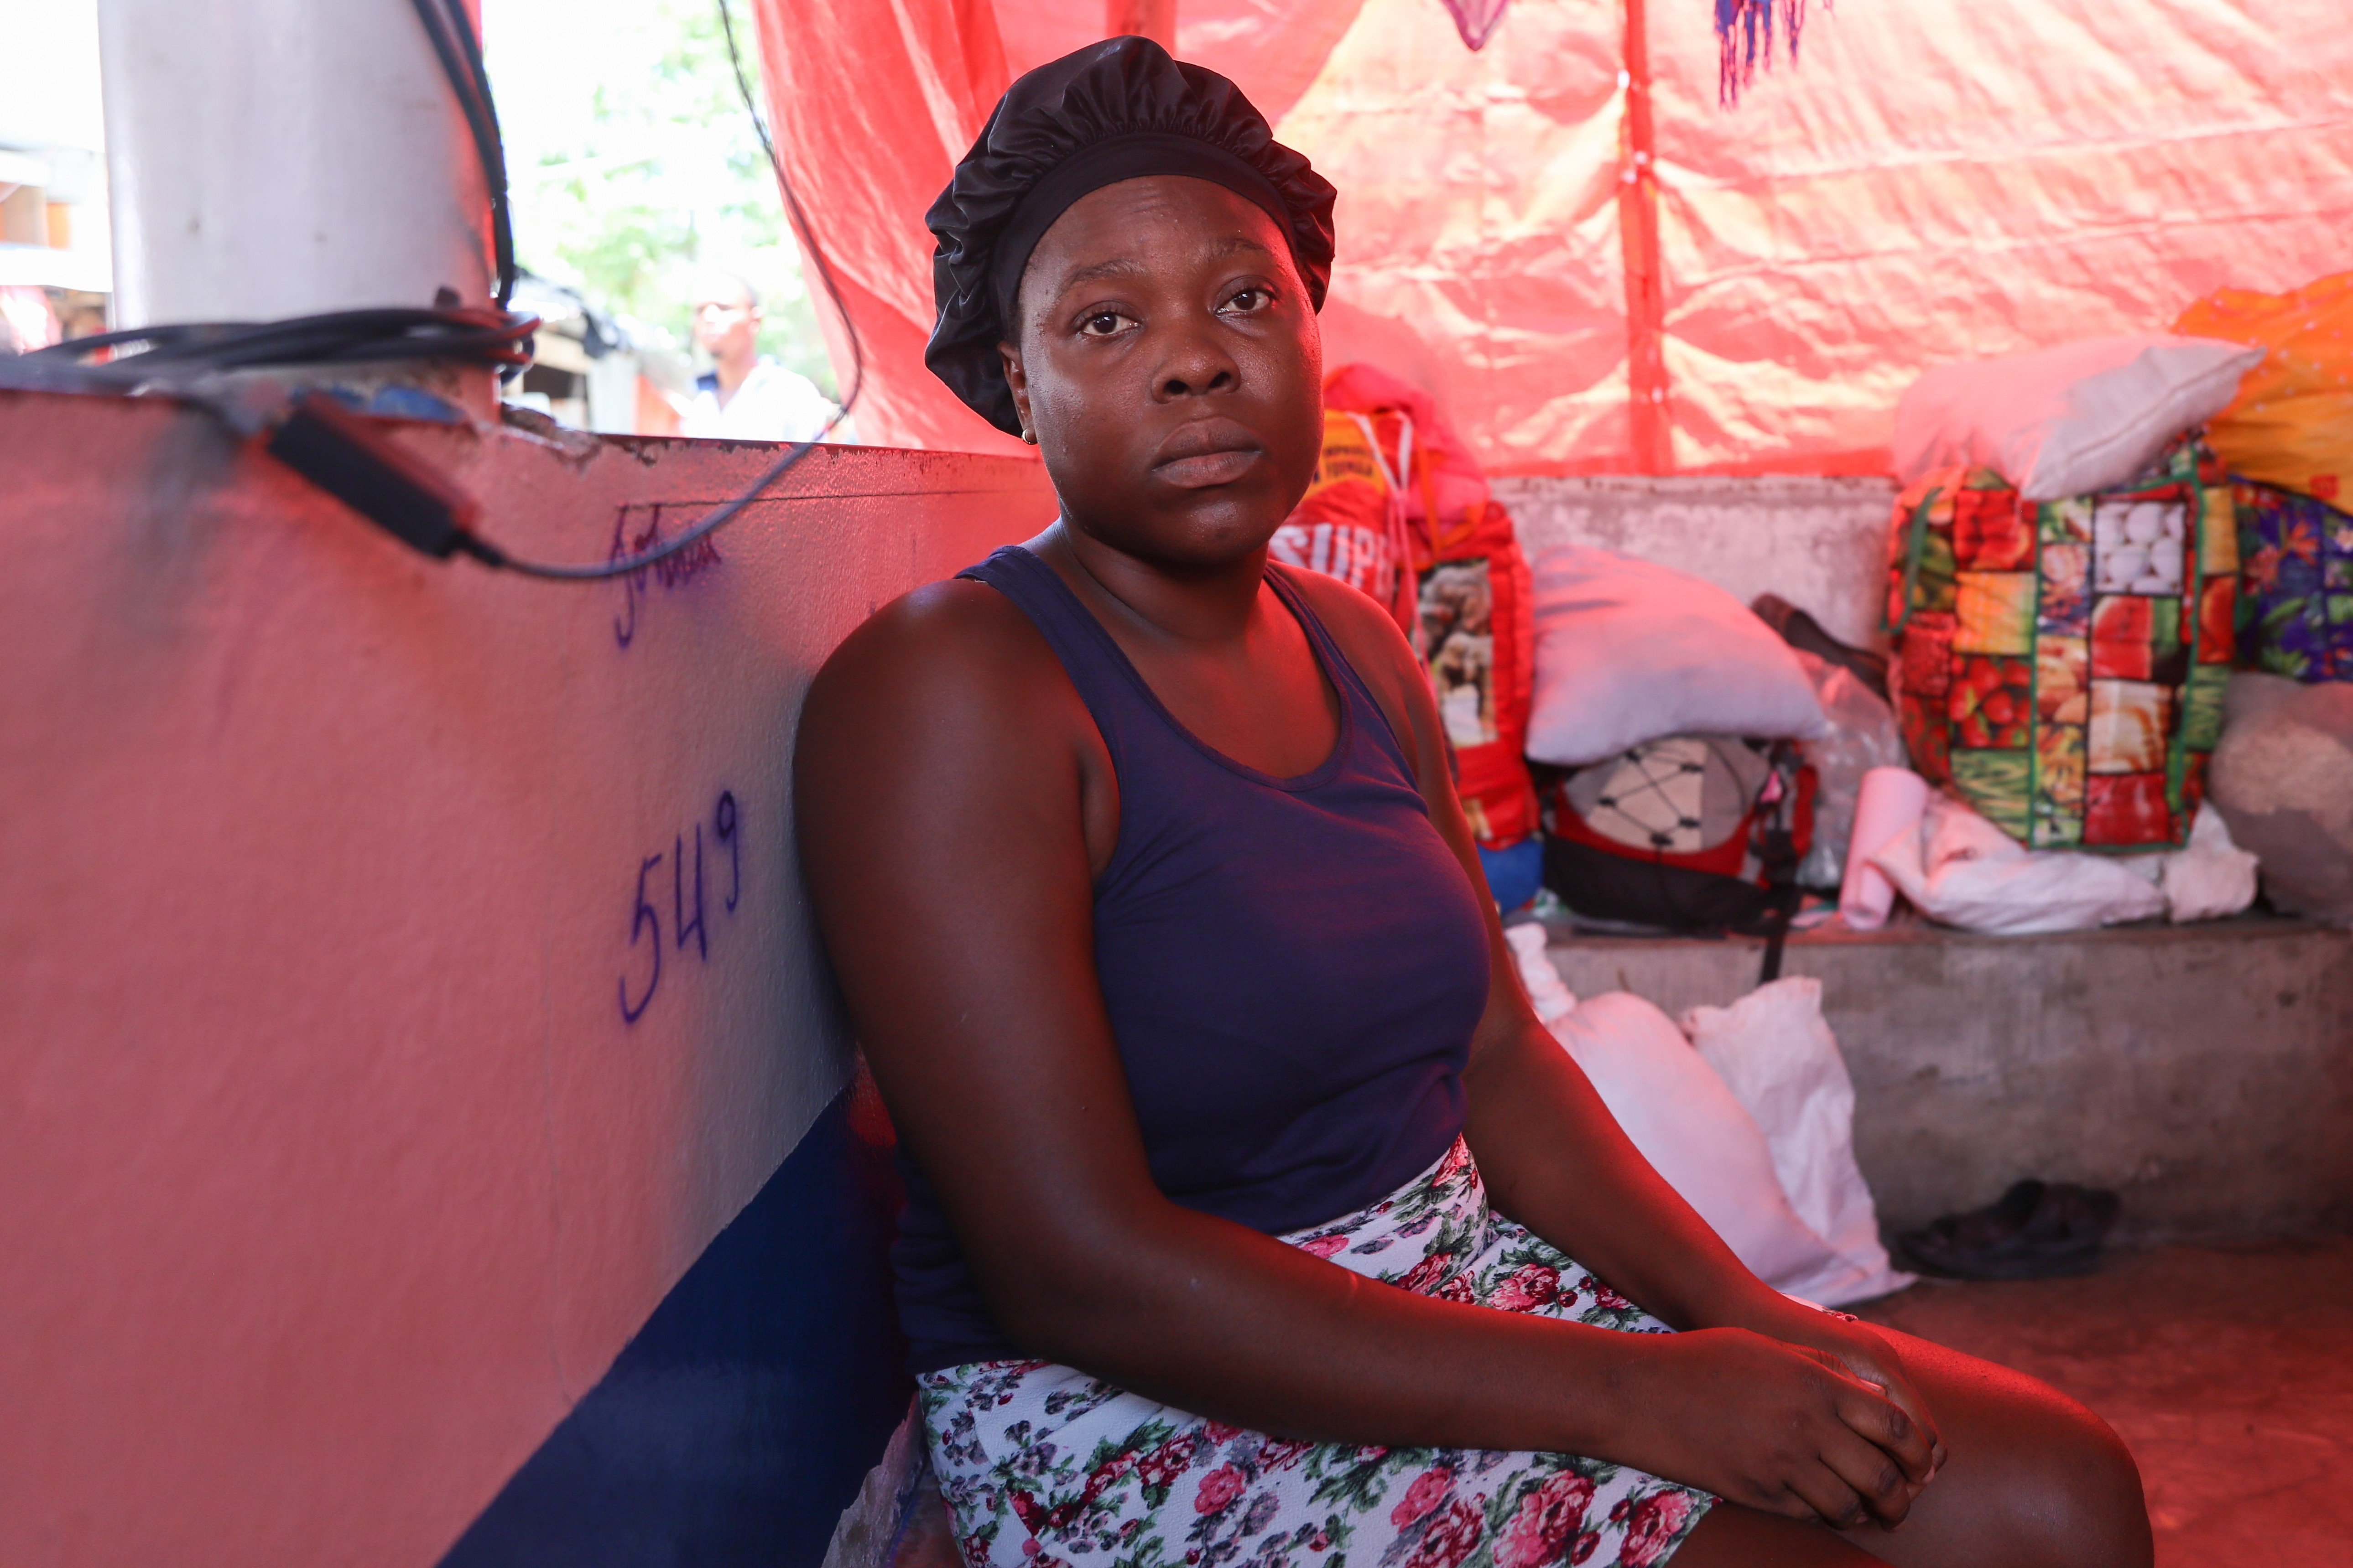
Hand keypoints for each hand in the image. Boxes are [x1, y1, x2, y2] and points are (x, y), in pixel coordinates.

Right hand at [1621, 1327, 1938, 1529]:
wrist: (1641, 1392)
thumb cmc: (1704, 1359)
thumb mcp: (1770, 1347)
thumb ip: (1823, 1368)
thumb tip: (1868, 1396)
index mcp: (1816, 1383)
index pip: (1897, 1426)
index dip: (1919, 1451)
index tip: (1921, 1463)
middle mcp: (1806, 1424)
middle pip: (1882, 1475)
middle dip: (1903, 1496)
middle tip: (1903, 1501)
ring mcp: (1780, 1462)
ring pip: (1849, 1504)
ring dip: (1868, 1513)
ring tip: (1872, 1514)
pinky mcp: (1756, 1491)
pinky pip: (1808, 1514)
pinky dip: (1827, 1516)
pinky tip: (1827, 1509)